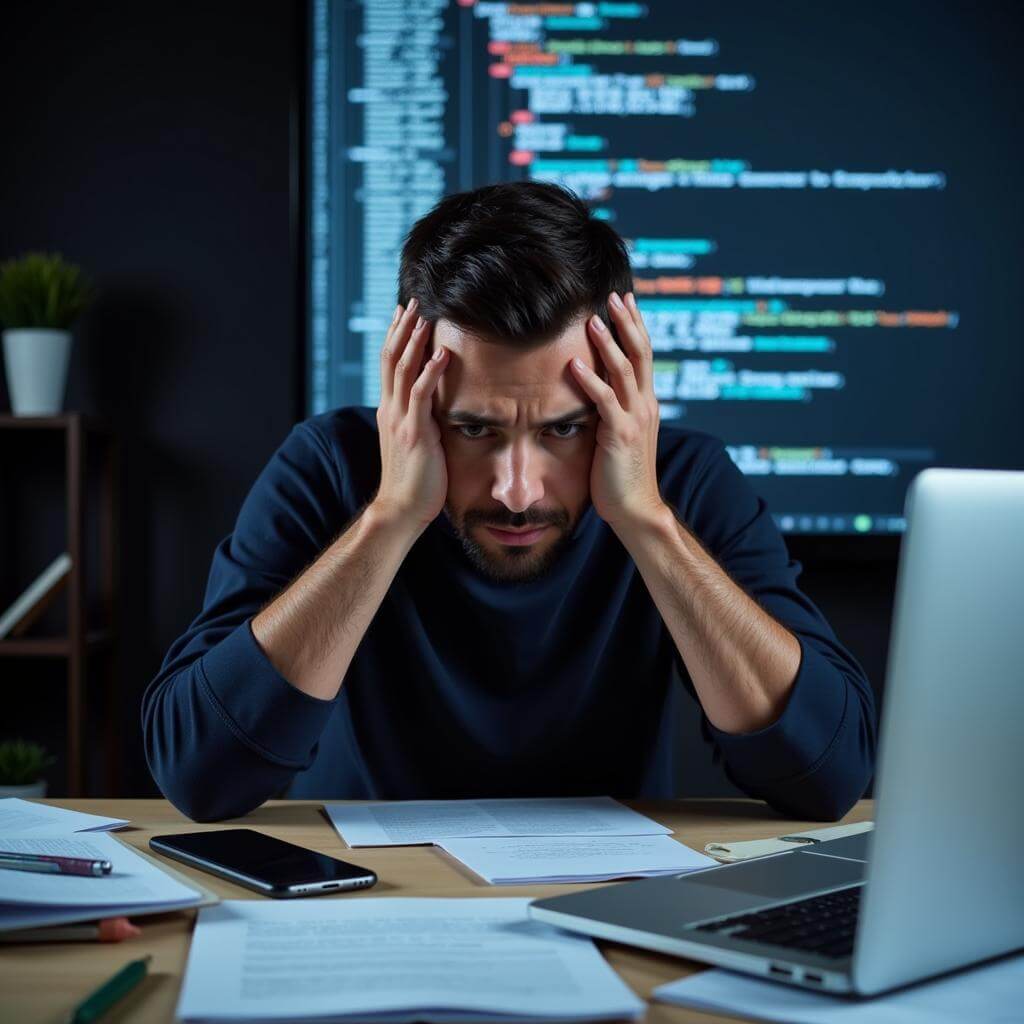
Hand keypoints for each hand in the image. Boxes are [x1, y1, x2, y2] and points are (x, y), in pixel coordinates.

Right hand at [372, 298, 449, 529]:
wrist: (400, 509)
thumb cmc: (413, 482)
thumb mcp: (415, 443)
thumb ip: (421, 421)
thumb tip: (437, 408)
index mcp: (390, 410)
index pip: (390, 364)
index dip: (396, 336)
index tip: (404, 312)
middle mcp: (391, 410)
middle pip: (392, 358)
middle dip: (402, 328)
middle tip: (413, 301)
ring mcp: (400, 420)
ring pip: (403, 370)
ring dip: (415, 340)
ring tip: (425, 315)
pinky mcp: (414, 433)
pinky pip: (421, 395)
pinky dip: (431, 372)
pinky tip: (441, 354)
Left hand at [569, 291, 665, 530]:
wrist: (635, 508)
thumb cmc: (621, 475)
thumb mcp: (620, 434)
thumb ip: (613, 410)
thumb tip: (594, 391)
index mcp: (646, 403)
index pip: (643, 355)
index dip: (635, 326)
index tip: (624, 300)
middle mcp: (645, 405)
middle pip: (640, 353)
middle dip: (627, 322)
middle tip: (614, 295)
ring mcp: (635, 418)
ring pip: (624, 371)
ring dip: (608, 344)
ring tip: (592, 320)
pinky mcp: (620, 435)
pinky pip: (605, 401)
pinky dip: (590, 381)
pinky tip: (574, 365)